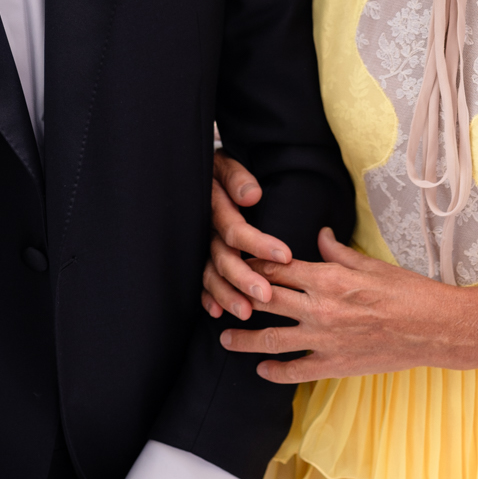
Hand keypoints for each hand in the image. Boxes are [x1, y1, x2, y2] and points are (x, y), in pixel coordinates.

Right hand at [202, 152, 292, 319]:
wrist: (191, 173)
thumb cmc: (221, 171)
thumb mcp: (227, 165)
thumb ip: (237, 179)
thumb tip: (251, 196)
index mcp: (213, 206)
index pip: (234, 229)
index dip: (258, 244)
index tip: (285, 256)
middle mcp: (205, 230)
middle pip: (222, 258)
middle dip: (243, 278)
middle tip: (265, 296)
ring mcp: (199, 246)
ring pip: (210, 274)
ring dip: (226, 295)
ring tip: (246, 312)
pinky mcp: (196, 258)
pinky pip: (199, 281)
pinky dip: (207, 297)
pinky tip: (216, 313)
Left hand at [218, 228, 477, 379]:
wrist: (433, 328)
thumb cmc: (406, 291)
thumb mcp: (370, 264)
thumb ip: (338, 252)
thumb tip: (319, 236)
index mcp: (328, 278)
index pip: (278, 267)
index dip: (255, 263)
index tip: (238, 260)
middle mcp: (319, 309)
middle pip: (267, 300)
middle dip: (239, 297)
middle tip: (218, 295)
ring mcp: (324, 340)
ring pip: (272, 339)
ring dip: (245, 338)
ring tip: (225, 337)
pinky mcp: (334, 365)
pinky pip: (296, 370)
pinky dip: (275, 370)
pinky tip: (261, 369)